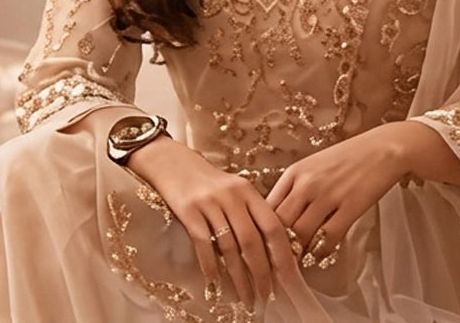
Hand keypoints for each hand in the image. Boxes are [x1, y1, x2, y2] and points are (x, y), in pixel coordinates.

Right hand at [127, 136, 296, 307]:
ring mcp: (209, 202)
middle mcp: (232, 196)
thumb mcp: (235, 191)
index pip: (273, 226)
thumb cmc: (208, 182)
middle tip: (265, 297)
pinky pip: (203, 243)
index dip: (282, 254)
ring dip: (238, 277)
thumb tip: (274, 250)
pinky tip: (215, 283)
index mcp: (249, 191)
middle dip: (261, 273)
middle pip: (252, 241)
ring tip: (244, 298)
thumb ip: (253, 213)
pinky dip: (210, 265)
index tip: (287, 279)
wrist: (172, 162)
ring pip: (229, 247)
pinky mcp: (187, 209)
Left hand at [264, 122, 413, 268]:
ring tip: (295, 263)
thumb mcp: (312, 166)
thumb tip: (277, 218)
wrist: (384, 148)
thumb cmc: (347, 158)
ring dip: (296, 253)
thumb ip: (294, 189)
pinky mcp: (350, 207)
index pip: (266, 208)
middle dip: (274, 245)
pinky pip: (327, 237)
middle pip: (279, 223)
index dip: (261, 230)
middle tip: (274, 261)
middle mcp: (306, 183)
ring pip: (300, 234)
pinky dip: (319, 251)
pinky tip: (318, 256)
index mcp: (293, 172)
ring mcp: (328, 195)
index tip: (262, 245)